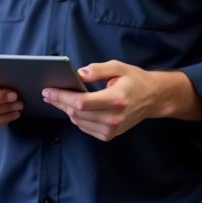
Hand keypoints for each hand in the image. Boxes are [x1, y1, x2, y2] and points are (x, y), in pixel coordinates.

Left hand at [41, 60, 201, 140]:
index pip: (81, 102)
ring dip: (65, 110)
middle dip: (59, 102)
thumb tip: (78, 74)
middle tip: (47, 93)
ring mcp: (112, 129)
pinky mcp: (110, 135)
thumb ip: (97, 70)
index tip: (47, 90)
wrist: (154, 98)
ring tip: (57, 98)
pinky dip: (76, 117)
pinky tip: (72, 107)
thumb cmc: (135, 80)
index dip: (61, 97)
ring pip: (78, 122)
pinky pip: (85, 127)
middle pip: (76, 113)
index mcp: (116, 99)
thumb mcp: (118, 67)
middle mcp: (114, 118)